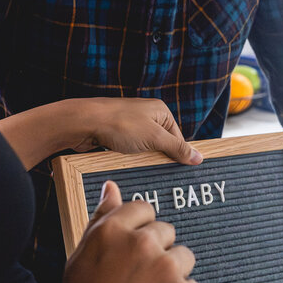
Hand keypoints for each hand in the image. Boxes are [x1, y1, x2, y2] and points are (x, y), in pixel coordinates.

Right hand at [54, 181, 200, 282]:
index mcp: (112, 229)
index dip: (139, 235)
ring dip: (172, 277)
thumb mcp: (81, 258)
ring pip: (184, 258)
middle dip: (157, 256)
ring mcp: (165, 268)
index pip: (145, 210)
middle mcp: (141, 242)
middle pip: (167, 233)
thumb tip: (112, 187)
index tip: (131, 258)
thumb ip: (101, 219)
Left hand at [72, 98, 201, 163]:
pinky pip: (130, 151)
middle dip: (158, 158)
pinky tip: (125, 162)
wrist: (83, 123)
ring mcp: (131, 124)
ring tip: (136, 163)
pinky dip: (129, 158)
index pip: (178, 139)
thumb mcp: (155, 138)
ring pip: (145, 150)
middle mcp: (147, 115)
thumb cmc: (119, 125)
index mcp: (161, 111)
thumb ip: (177, 149)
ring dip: (142, 159)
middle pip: (162, 145)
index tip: (176, 171)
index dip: (177, 155)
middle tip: (155, 169)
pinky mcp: (117, 134)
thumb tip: (199, 158)